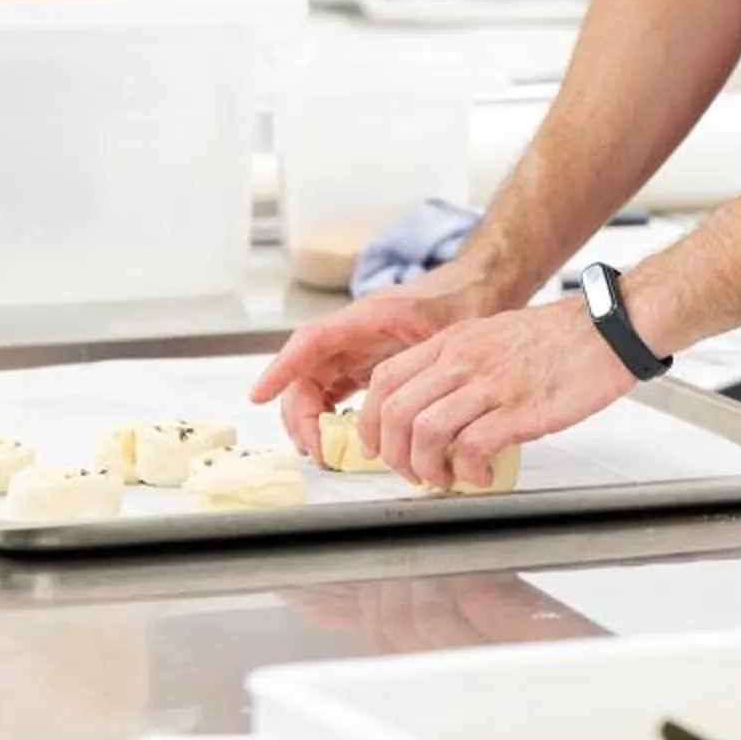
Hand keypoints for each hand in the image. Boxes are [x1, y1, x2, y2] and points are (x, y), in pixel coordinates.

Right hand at [249, 262, 499, 453]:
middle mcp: (353, 333)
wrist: (481, 286)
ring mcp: (357, 349)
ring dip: (311, 420)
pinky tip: (339, 440)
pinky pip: (334, 392)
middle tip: (316, 450)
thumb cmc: (464, 298)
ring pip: (315, 386)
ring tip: (325, 453)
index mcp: (366, 317)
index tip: (259, 395)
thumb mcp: (445, 327)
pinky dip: (329, 416)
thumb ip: (422, 357)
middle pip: (306, 373)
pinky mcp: (367, 364)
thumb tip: (401, 396)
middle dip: (300, 414)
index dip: (281, 368)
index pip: (310, 341)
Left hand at [361, 300, 638, 491]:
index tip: (379, 447)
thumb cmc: (561, 336)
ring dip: (427, 469)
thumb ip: (461, 365)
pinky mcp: (520, 409)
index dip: (371, 422)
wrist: (609, 328)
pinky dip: (469, 472)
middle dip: (394, 456)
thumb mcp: (494, 336)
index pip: (385, 380)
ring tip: (447, 479)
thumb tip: (438, 406)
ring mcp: (490, 383)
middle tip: (413, 474)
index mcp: (453, 342)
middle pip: (394, 412)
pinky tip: (482, 476)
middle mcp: (463, 359)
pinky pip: (473, 447)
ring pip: (425, 432)